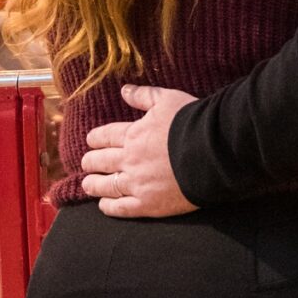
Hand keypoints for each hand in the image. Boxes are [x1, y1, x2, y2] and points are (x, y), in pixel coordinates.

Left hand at [80, 85, 198, 218]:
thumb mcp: (167, 99)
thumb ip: (144, 96)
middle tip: (86, 163)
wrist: (211, 153)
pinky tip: (103, 206)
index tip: (90, 141)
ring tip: (88, 185)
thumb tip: (124, 90)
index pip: (105, 136)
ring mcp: (137, 184)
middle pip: (101, 161)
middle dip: (90, 162)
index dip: (95, 139)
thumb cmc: (191, 123)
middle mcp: (129, 160)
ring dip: (93, 185)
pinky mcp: (147, 204)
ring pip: (106, 186)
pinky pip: (121, 208)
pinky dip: (108, 207)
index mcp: (133, 134)